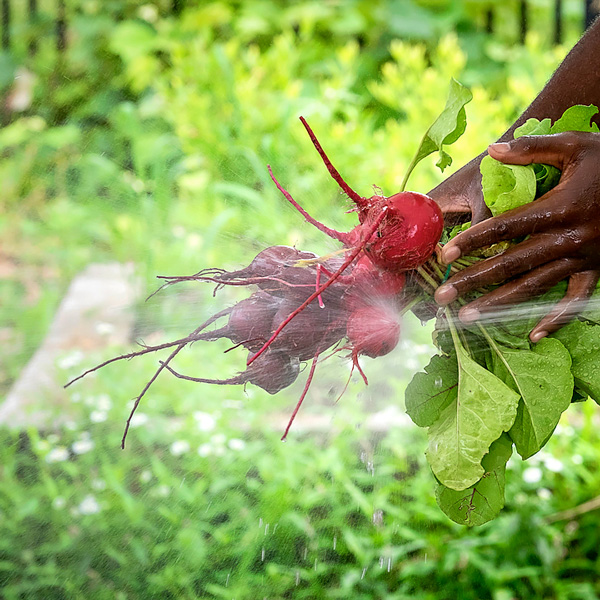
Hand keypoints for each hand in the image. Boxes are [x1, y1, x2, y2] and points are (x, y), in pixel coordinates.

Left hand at [434, 131, 599, 341]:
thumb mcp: (576, 146)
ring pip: (534, 286)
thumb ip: (534, 148)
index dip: (473, 241)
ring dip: (498, 304)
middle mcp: (567, 238)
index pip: (506, 228)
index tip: (445, 254)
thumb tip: (493, 149)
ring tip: (467, 317)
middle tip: (442, 295)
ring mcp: (582, 259)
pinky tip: (534, 336)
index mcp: (559, 208)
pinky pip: (576, 302)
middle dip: (474, 281)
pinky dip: (557, 320)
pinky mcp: (596, 272)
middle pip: (511, 264)